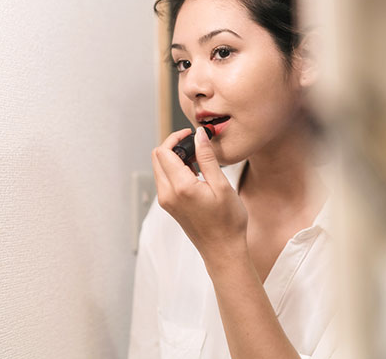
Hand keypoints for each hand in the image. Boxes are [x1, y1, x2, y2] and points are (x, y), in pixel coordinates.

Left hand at [152, 127, 248, 265]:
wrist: (223, 250)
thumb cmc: (228, 222)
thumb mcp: (222, 185)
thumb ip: (207, 158)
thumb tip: (199, 136)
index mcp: (180, 187)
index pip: (163, 151)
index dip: (175, 138)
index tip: (191, 135)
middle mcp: (167, 194)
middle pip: (157, 157)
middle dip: (173, 146)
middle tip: (195, 146)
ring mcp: (166, 201)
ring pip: (160, 168)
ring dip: (174, 159)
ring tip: (198, 161)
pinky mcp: (169, 206)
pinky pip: (165, 180)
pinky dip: (175, 171)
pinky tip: (195, 174)